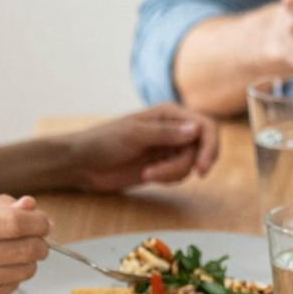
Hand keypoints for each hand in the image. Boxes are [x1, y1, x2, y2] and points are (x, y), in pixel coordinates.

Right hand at [0, 197, 49, 293]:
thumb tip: (31, 205)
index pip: (15, 223)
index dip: (39, 222)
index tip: (44, 223)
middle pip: (26, 248)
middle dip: (41, 243)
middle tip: (38, 240)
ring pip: (25, 269)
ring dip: (29, 261)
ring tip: (13, 255)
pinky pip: (14, 286)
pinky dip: (14, 277)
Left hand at [57, 106, 219, 192]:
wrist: (82, 163)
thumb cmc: (102, 141)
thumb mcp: (134, 135)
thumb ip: (166, 133)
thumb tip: (198, 130)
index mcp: (170, 114)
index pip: (206, 126)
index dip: (210, 146)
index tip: (202, 168)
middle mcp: (174, 129)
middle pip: (201, 148)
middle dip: (189, 164)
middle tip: (181, 177)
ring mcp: (169, 149)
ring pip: (190, 164)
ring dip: (172, 174)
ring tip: (147, 174)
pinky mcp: (163, 166)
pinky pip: (179, 175)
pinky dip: (168, 179)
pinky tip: (147, 176)